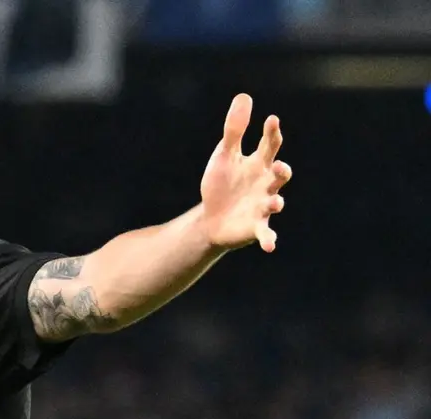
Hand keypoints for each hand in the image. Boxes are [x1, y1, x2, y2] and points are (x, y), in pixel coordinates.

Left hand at [198, 93, 292, 252]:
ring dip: (276, 203)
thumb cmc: (223, 183)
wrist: (212, 218)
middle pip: (279, 174)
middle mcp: (266, 184)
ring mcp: (263, 206)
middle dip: (281, 170)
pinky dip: (269, 239)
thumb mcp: (224, 155)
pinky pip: (266, 233)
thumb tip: (244, 96)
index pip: (269, 145)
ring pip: (275, 203)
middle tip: (280, 166)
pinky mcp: (256, 227)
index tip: (270, 120)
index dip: (271, 133)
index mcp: (258, 164)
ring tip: (275, 203)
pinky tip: (269, 246)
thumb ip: (234, 130)